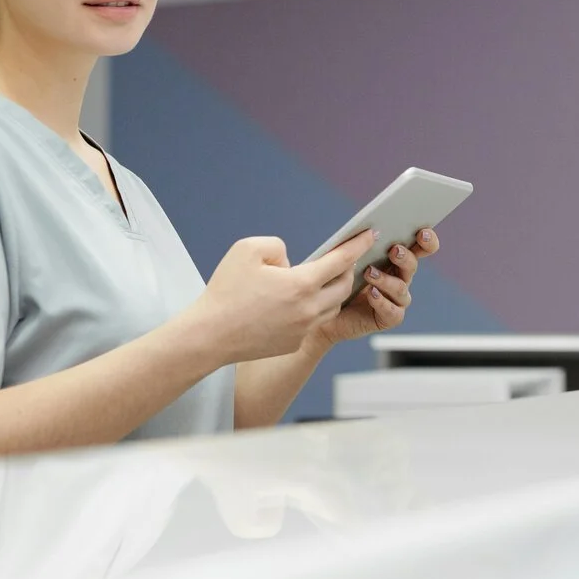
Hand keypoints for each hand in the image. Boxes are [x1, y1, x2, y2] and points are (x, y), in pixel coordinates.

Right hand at [191, 232, 374, 363]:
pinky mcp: (294, 343)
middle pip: (344, 286)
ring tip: (325, 279)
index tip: (370, 235)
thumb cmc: (225, 291)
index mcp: (301, 284)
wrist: (208, 336)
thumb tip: (291, 262)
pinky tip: (301, 302)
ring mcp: (303, 329)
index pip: (340, 260)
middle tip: (344, 258)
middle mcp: (309, 309)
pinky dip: (312, 309)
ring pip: (332, 306)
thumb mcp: (247, 250)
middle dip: (348, 270)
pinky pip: (313, 322)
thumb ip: (277, 247)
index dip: (357, 245)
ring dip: (332, 291)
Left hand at [311, 227, 439, 348]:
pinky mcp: (389, 318)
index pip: (420, 247)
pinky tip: (371, 294)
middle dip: (406, 257)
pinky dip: (382, 301)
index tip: (423, 232)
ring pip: (401, 288)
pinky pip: (392, 311)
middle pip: (413, 265)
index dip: (427, 241)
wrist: (324, 312)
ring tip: (369, 273)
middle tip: (394, 250)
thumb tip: (369, 231)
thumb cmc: (336, 281)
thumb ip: (359, 245)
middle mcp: (399, 278)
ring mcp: (396, 299)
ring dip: (387, 279)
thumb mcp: (346, 258)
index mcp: (395, 260)